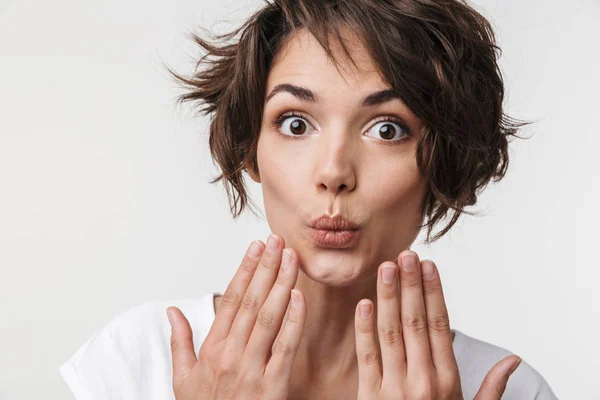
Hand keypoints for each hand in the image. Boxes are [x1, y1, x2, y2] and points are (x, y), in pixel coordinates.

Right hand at [166, 234, 305, 399]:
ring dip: (280, 284)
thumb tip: (172, 311)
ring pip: (267, 318)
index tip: (255, 247)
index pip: (229, 300)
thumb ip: (179, 341)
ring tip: (291, 258)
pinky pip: (284, 348)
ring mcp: (250, 369)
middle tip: (277, 241)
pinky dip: (292, 321)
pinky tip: (299, 297)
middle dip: (265, 268)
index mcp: (211, 349)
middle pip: (250, 302)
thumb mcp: (182, 379)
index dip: (244, 270)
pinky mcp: (271, 386)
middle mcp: (230, 354)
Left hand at [354, 250, 521, 398]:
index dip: (433, 293)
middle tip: (406, 255)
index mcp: (447, 381)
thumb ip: (491, 388)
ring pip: (391, 333)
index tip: (429, 266)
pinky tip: (363, 303)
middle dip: (410, 286)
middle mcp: (422, 380)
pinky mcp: (369, 396)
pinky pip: (366, 357)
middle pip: (416, 323)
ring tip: (386, 269)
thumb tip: (513, 360)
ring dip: (388, 298)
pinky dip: (364, 328)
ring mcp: (394, 388)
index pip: (440, 327)